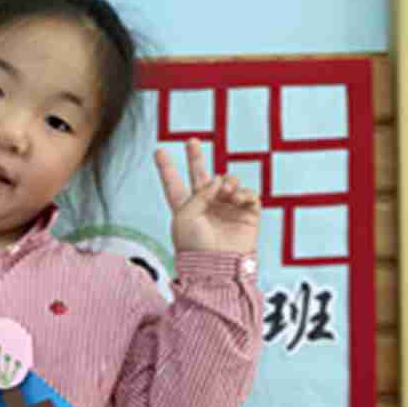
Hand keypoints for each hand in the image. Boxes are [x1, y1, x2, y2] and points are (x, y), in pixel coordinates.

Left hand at [154, 138, 260, 254]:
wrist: (217, 265)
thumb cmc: (195, 245)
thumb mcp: (185, 215)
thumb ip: (199, 192)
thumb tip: (220, 180)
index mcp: (185, 208)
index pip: (174, 184)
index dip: (166, 168)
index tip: (158, 151)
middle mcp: (206, 206)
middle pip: (199, 176)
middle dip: (195, 158)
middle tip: (191, 141)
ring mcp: (227, 209)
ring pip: (229, 181)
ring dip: (228, 182)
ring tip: (226, 192)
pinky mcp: (247, 215)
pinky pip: (249, 194)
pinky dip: (245, 194)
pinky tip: (239, 201)